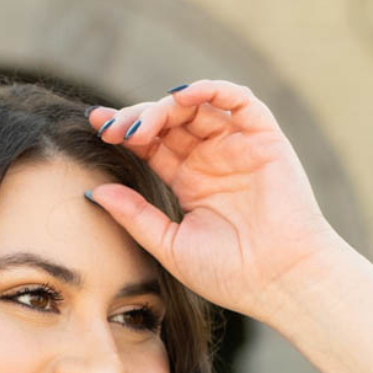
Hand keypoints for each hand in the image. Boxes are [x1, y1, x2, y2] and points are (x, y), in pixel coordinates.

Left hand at [84, 79, 347, 321]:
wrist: (280, 282)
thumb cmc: (229, 274)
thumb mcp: (170, 244)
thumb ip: (134, 216)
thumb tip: (93, 192)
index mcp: (191, 183)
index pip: (153, 145)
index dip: (125, 132)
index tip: (96, 127)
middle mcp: (213, 159)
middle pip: (169, 122)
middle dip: (137, 118)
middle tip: (111, 128)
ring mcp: (239, 146)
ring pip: (197, 106)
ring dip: (165, 107)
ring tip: (141, 127)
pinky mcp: (265, 138)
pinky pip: (238, 100)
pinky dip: (210, 90)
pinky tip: (181, 98)